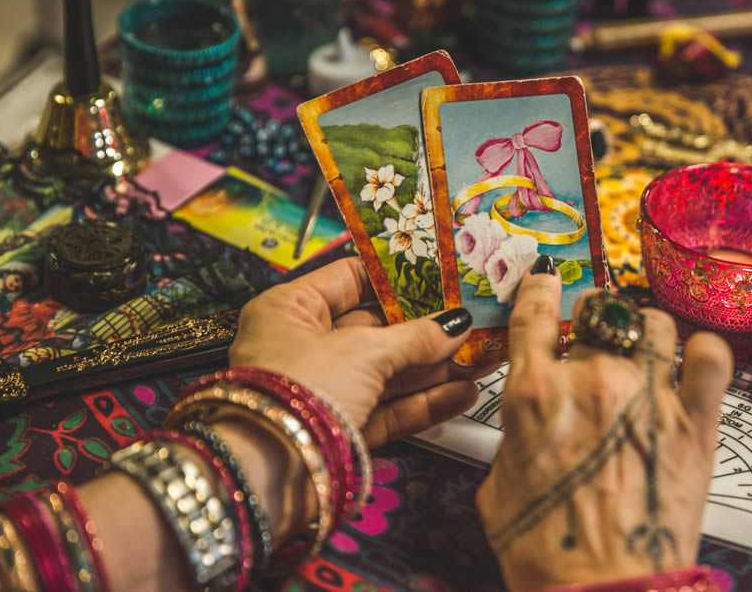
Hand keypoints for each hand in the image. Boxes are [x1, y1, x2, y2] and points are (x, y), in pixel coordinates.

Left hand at [228, 257, 487, 447]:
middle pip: (375, 330)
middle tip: (473, 322)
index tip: (443, 278)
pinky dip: (424, 402)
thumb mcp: (364, 352)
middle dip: (426, 329)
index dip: (397, 278)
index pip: (349, 279)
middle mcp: (304, 346)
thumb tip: (457, 325)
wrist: (270, 474)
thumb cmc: (303, 389)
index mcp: (290, 309)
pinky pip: (387, 409)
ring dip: (434, 367)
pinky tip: (464, 393)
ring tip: (481, 359)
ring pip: (386, 372)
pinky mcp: (341, 430)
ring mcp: (324, 390)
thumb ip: (417, 337)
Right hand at [476, 263, 732, 589]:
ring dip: (644, 330)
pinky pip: (710, 359)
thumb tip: (529, 423)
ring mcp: (648, 397)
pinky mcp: (695, 424)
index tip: (547, 284)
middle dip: (594, 320)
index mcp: (535, 392)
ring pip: (653, 323)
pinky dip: (703, 352)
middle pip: (598, 310)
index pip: (536, 312)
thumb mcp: (499, 487)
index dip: (541, 289)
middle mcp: (592, 381)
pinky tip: (695, 358)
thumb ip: (515, 436)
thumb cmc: (548, 549)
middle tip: (597, 338)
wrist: (602, 590)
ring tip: (645, 348)